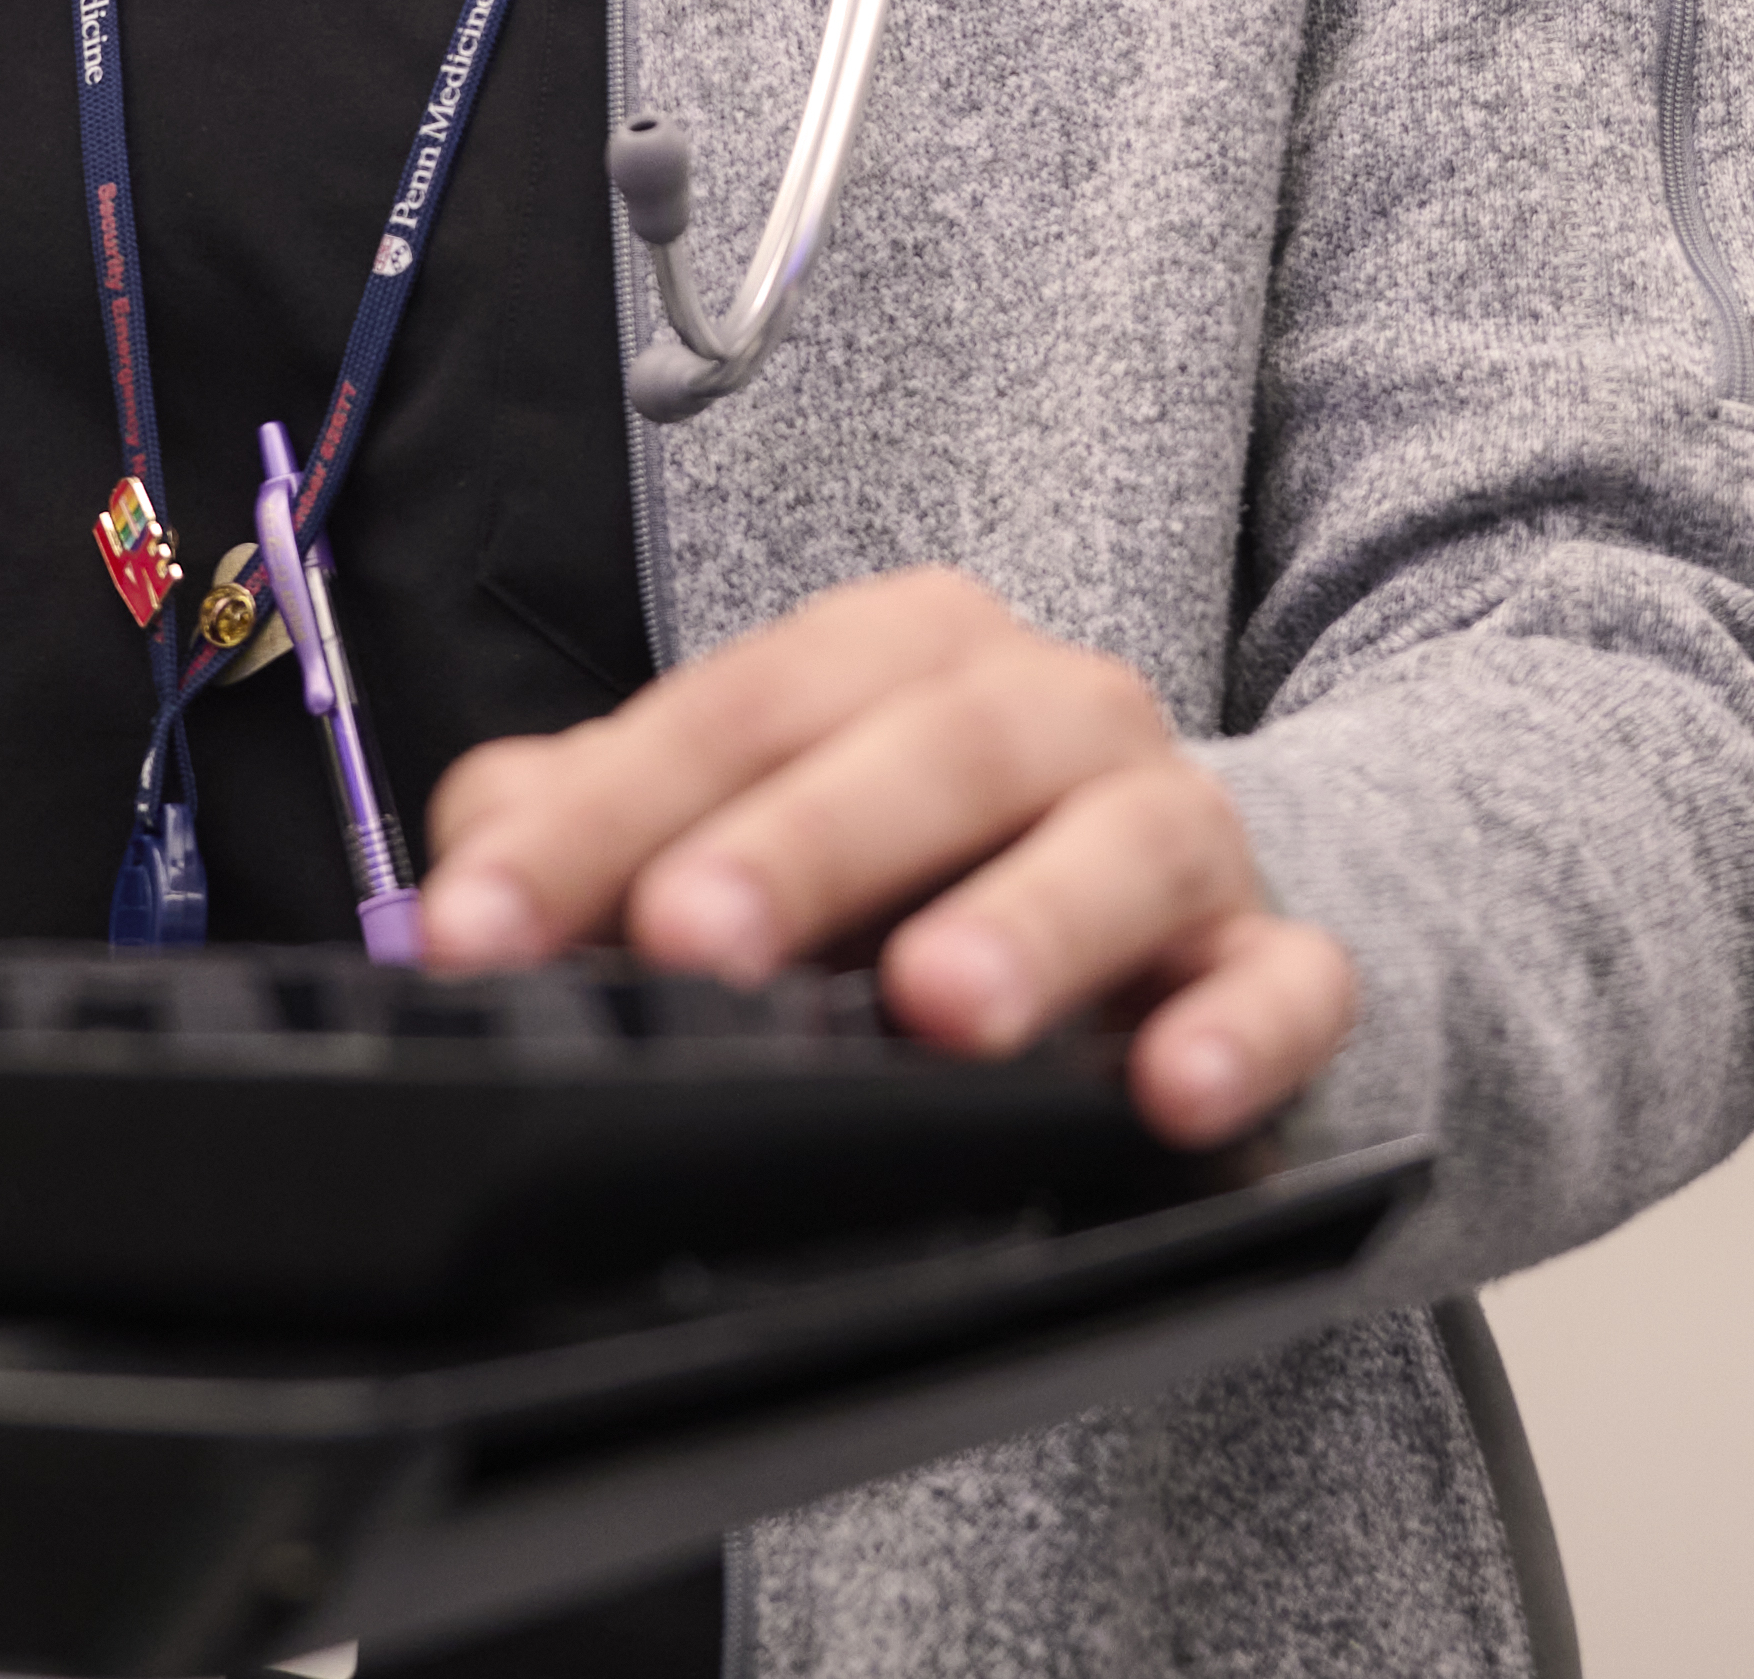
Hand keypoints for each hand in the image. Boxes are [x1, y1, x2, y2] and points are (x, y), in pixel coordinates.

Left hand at [416, 567, 1357, 1148]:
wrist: (1170, 904)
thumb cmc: (925, 862)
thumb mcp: (759, 820)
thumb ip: (609, 831)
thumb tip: (468, 870)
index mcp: (900, 660)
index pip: (733, 708)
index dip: (596, 818)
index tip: (481, 928)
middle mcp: (1047, 715)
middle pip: (925, 747)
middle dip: (800, 842)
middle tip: (695, 937)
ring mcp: (1176, 830)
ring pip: (1120, 846)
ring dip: (1029, 920)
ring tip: (941, 1007)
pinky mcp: (1276, 958)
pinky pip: (1285, 982)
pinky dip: (1239, 1030)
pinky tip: (1172, 1092)